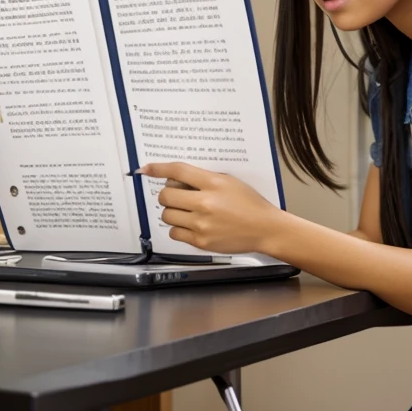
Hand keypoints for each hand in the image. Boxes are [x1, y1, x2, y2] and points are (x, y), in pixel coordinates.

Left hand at [138, 161, 282, 253]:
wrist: (265, 229)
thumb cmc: (250, 204)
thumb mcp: (230, 182)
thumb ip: (204, 179)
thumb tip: (176, 181)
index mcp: (214, 183)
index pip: (178, 171)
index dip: (158, 168)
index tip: (146, 169)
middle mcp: (205, 203)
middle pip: (166, 196)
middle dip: (167, 195)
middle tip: (177, 197)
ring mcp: (202, 224)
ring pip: (167, 215)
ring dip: (172, 212)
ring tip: (187, 212)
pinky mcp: (201, 242)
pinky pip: (175, 233)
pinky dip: (179, 228)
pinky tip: (191, 225)